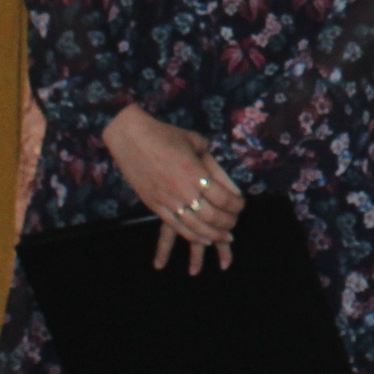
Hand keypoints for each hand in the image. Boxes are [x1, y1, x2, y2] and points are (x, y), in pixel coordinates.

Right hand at [102, 105, 244, 273]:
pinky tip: (204, 239)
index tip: (241, 204)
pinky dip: (193, 236)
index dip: (235, 204)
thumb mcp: (196, 143)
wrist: (131, 138)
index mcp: (195, 172)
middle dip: (228, 222)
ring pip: (195, 226)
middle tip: (235, 221)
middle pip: (211, 215)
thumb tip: (227, 181)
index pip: (222, 197)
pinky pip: (176, 227)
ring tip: (225, 236)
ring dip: (213, 234)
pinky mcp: (154, 206)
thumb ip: (212, 163)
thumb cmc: (165, 135)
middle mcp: (182, 190)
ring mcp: (167, 201)